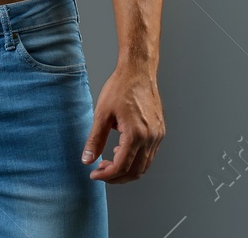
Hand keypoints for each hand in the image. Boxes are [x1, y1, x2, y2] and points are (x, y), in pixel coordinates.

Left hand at [82, 64, 163, 182]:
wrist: (138, 71)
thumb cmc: (121, 87)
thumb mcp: (102, 113)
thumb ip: (95, 139)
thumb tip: (87, 159)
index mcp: (136, 134)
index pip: (121, 167)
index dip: (106, 175)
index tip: (94, 174)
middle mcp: (151, 138)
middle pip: (135, 172)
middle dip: (116, 177)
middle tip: (100, 171)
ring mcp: (157, 135)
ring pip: (144, 165)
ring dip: (126, 169)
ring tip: (109, 161)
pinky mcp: (160, 131)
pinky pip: (149, 154)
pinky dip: (135, 159)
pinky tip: (121, 149)